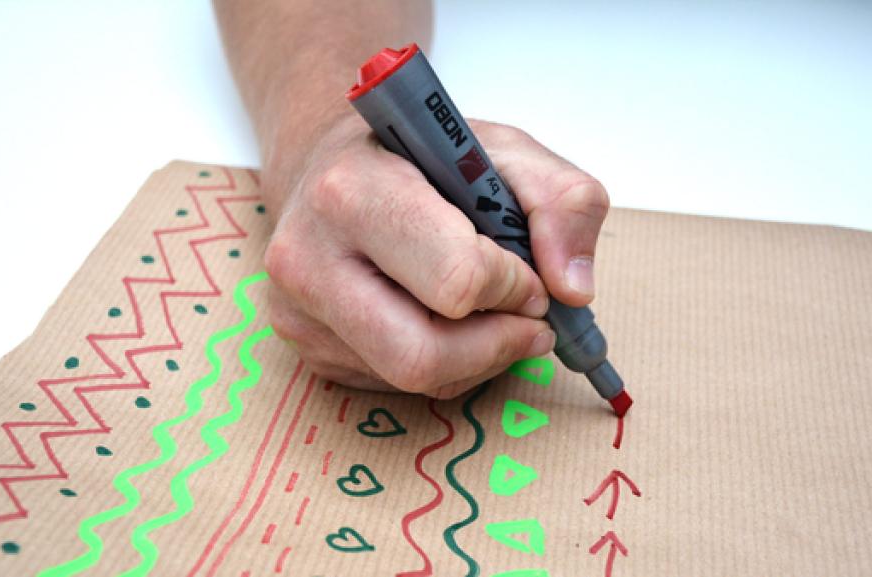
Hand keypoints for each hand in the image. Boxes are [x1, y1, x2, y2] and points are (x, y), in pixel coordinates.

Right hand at [261, 114, 608, 397]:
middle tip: (527, 318)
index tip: (526, 271)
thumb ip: (564, 202)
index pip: (454, 278)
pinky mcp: (305, 349)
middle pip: (421, 355)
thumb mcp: (505, 150)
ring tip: (490, 313)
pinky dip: (443, 364)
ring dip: (476, 357)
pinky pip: (393, 386)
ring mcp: (298, 312)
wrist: (330, 168)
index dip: (511, 284)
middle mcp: (306, 257)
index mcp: (352, 191)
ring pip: (413, 379)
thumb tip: (573, 291)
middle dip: (496, 344)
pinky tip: (442, 319)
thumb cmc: (419, 158)